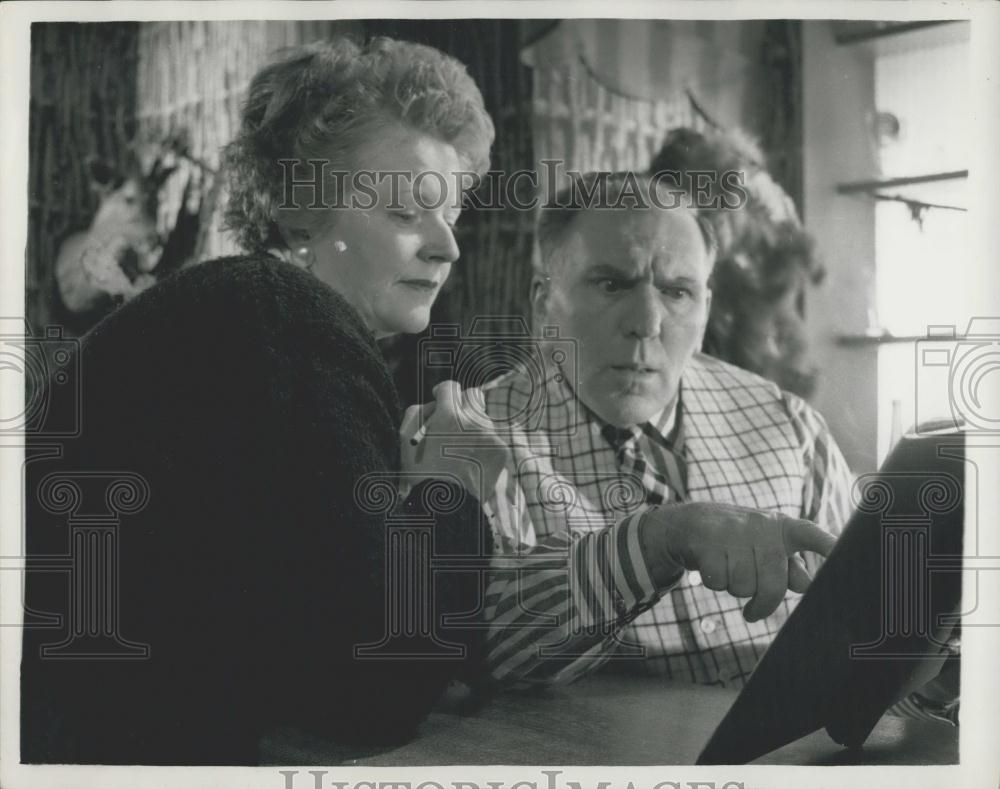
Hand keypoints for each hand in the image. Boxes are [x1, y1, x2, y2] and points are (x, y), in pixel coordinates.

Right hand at [399, 380, 509, 501]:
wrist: (445, 507)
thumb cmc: (420, 472)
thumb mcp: (405, 438)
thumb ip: (419, 410)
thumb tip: (436, 401)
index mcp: (449, 416)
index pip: (450, 387)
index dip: (442, 393)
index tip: (439, 400)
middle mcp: (473, 421)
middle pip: (472, 396)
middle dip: (461, 405)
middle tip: (452, 421)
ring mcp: (490, 435)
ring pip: (483, 417)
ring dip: (472, 425)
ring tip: (459, 447)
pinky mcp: (501, 450)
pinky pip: (492, 437)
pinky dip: (482, 444)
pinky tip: (471, 459)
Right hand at [638, 502, 836, 621]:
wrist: (693, 522)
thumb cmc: (742, 542)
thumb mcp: (768, 549)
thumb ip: (790, 568)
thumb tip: (806, 584)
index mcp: (783, 529)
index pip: (813, 536)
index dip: (830, 547)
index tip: (846, 556)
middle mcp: (762, 526)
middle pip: (773, 585)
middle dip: (763, 604)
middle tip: (754, 611)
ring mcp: (734, 532)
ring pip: (743, 586)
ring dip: (734, 589)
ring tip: (730, 570)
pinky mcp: (708, 540)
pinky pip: (719, 582)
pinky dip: (714, 583)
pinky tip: (712, 566)